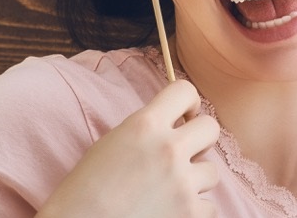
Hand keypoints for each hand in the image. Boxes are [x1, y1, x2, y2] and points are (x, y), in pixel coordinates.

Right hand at [37, 80, 220, 217]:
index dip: (188, 103)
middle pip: (211, 128)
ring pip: (212, 170)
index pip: (184, 91)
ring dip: (195, 180)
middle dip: (199, 140)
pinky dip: (194, 210)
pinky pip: (209, 205)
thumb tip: (176, 125)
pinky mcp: (190, 213)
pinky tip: (170, 210)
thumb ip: (147, 130)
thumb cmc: (85, 190)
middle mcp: (168, 149)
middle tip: (184, 153)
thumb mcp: (112, 143)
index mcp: (145, 125)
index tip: (185, 116)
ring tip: (168, 190)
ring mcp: (182, 182)